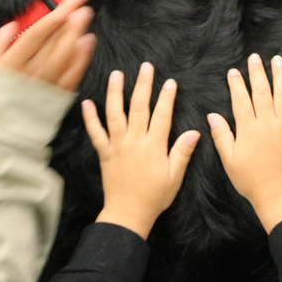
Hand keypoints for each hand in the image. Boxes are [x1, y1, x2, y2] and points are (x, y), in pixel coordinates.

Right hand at [0, 0, 94, 90]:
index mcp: (11, 65)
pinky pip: (71, 76)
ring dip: (77, 35)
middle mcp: (31, 74)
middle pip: (54, 43)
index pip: (36, 35)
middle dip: (70, 21)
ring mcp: (45, 86)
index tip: (66, 3)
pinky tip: (87, 44)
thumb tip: (8, 26)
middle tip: (82, 4)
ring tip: (85, 17)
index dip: (54, 17)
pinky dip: (81, 59)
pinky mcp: (55, 97)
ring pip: (65, 57)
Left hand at [83, 62, 200, 239]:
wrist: (128, 214)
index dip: (166, 97)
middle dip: (143, 85)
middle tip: (146, 67)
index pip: (162, 115)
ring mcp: (117, 146)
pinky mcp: (104, 153)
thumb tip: (195, 132)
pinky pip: (96, 133)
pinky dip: (90, 118)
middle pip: (138, 108)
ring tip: (116, 74)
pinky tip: (87, 103)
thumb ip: (182, 152)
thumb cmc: (154, 197)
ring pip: (115, 114)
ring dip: (115, 93)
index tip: (170, 82)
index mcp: (153, 146)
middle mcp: (134, 141)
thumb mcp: (174, 177)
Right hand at [208, 53, 281, 233]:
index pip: (241, 99)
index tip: (233, 71)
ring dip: (280, 75)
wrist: (278, 195)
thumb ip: (221, 135)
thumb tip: (212, 115)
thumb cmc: (250, 180)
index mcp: (248, 129)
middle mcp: (267, 123)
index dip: (236, 83)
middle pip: (262, 91)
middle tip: (254, 57)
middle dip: (257, 72)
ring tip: (277, 59)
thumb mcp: (229, 160)